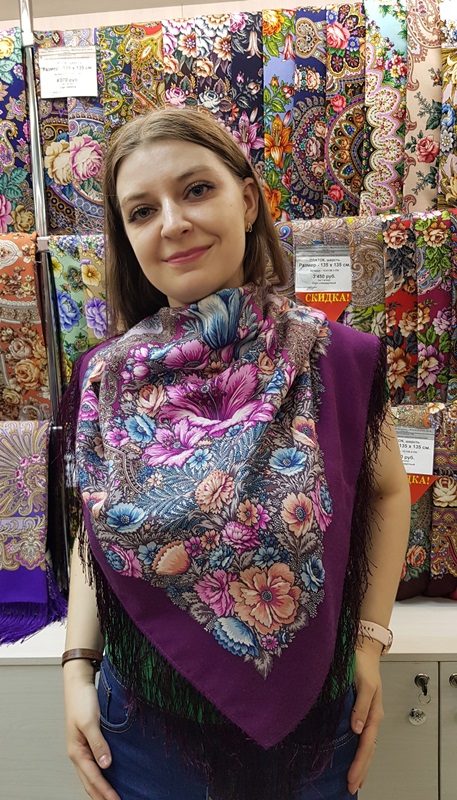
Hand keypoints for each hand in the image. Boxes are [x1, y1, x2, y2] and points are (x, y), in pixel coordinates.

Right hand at [64, 662, 120, 799]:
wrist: (78, 684)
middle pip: (89, 782)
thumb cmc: (82, 700)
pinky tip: (109, 778)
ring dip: (100, 789)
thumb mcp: (90, 721)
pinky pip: (93, 766)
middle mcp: (78, 753)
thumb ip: (98, 743)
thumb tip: (106, 765)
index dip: (105, 792)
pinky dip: (100, 777)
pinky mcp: (87, 743)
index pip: (93, 778)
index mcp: (76, 751)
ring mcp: (82, 749)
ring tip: (112, 799)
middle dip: (101, 797)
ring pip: (90, 776)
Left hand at [346, 640, 383, 794]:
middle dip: (361, 770)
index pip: (366, 744)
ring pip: (366, 746)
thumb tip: (357, 729)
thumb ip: (361, 706)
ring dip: (361, 763)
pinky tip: (353, 757)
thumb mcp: (364, 684)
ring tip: (355, 780)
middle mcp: (371, 718)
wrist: (362, 650)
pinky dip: (359, 751)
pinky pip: (361, 737)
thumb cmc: (362, 665)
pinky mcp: (360, 711)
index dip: (359, 763)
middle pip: (368, 750)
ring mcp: (367, 716)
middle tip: (352, 787)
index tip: (352, 778)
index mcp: (374, 714)